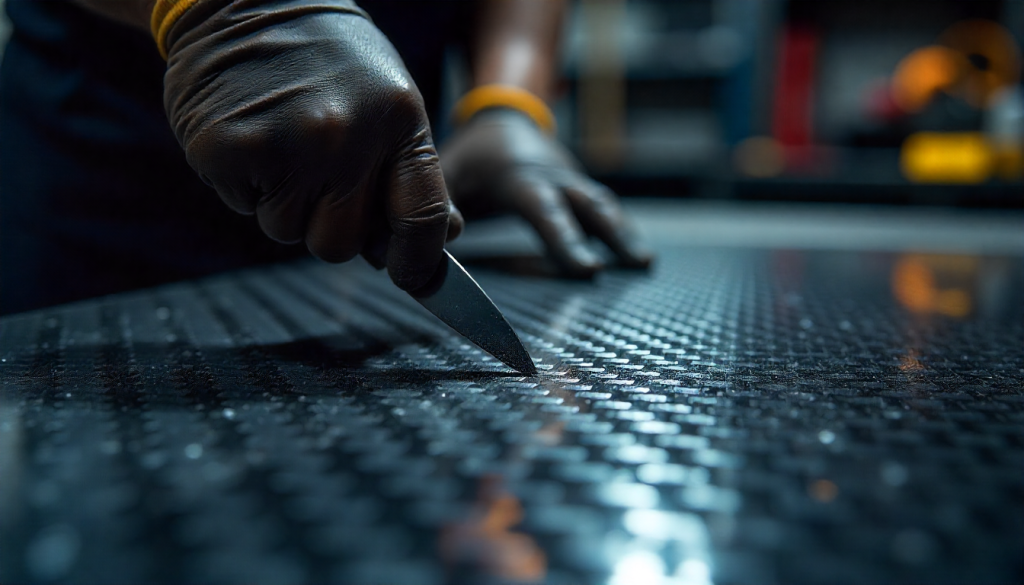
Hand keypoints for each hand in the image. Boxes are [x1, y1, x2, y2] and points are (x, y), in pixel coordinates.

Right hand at [162, 0, 462, 290]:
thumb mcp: (393, 102)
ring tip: (285, 144)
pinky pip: (245, 208)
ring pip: (288, 232)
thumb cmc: (329, 58)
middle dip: (331, 225)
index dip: (418, 261)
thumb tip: (445, 237)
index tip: (412, 276)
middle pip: (341, 245)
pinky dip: (248, 187)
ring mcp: (283, 143)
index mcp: (397, 120)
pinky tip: (254, 138)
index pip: (420, 217)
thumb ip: (417, 173)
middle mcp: (344, 135)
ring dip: (286, 204)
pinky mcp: (227, 149)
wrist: (244, 3)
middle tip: (320, 174)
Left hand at [441, 110, 650, 276]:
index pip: (545, 210)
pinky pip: (602, 211)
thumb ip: (443, 204)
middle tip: (640, 265)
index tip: (589, 269)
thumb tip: (449, 235)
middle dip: (616, 235)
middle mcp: (554, 177)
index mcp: (519, 177)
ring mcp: (572, 182)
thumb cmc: (470, 156)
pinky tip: (634, 259)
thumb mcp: (446, 173)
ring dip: (625, 233)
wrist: (501, 120)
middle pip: (591, 204)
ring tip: (645, 264)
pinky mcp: (579, 191)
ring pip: (603, 206)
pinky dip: (620, 232)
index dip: (566, 240)